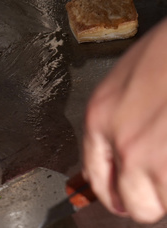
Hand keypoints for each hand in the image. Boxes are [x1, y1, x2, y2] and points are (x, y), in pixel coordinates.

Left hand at [83, 17, 166, 222]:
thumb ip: (115, 120)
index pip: (96, 175)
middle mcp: (123, 141)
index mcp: (100, 117)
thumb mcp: (124, 82)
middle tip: (159, 189)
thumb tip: (117, 154)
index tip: (121, 199)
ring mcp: (155, 155)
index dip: (112, 192)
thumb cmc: (166, 51)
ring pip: (160, 205)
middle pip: (130, 202)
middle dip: (146, 201)